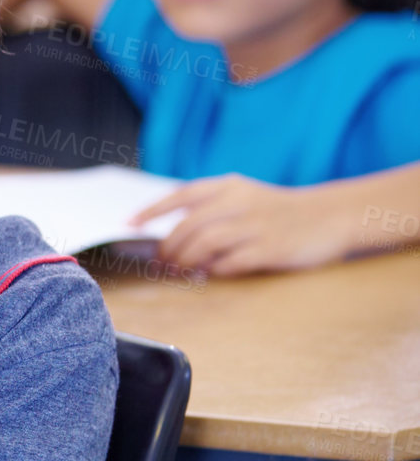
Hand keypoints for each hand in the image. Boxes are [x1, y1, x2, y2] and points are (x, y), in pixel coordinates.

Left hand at [129, 174, 348, 276]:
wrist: (330, 216)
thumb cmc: (280, 211)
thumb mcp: (246, 196)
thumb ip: (213, 209)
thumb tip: (174, 234)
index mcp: (230, 185)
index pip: (181, 194)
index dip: (152, 209)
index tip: (130, 223)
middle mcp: (239, 202)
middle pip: (188, 225)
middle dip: (168, 246)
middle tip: (160, 263)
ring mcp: (255, 226)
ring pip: (205, 243)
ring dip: (186, 261)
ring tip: (180, 272)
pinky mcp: (270, 249)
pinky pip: (231, 263)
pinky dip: (215, 270)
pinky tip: (211, 275)